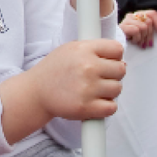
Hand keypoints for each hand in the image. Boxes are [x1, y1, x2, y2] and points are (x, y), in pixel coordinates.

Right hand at [0, 40, 124, 142]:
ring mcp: (87, 88)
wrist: (36, 92)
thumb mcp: (71, 49)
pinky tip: (96, 102)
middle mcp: (87, 66)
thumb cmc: (54, 70)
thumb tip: (121, 60)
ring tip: (95, 90)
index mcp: (83, 49)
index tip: (108, 62)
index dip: (115, 57)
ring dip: (110, 91)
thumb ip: (94, 49)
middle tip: (101, 78)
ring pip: (118, 88)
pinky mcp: (86, 107)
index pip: (117, 49)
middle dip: (113, 74)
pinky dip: (106, 106)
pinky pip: (112, 107)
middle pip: (121, 69)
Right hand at [119, 10, 156, 48]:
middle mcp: (133, 15)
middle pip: (149, 22)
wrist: (115, 44)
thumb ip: (148, 29)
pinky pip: (136, 30)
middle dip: (150, 35)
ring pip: (143, 27)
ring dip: (142, 38)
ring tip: (139, 44)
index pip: (152, 13)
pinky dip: (137, 38)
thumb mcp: (141, 33)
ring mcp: (127, 20)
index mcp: (138, 15)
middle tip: (148, 44)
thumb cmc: (130, 40)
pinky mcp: (122, 26)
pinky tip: (133, 42)